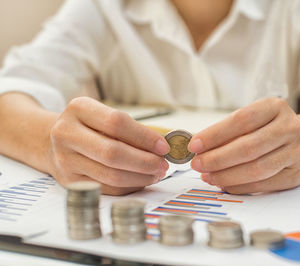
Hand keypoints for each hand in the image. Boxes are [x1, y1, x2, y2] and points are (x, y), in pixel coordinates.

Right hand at [46, 97, 169, 194]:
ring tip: (156, 174)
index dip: (144, 137)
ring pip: (110, 175)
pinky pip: (106, 189)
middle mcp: (66, 133)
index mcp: (79, 109)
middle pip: (112, 153)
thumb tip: (162, 147)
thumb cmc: (88, 127)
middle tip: (163, 165)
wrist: (52, 141)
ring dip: (140, 177)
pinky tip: (141, 180)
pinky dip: (129, 187)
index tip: (164, 147)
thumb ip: (131, 129)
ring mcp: (64, 159)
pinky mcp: (69, 181)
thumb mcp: (103, 116)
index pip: (116, 123)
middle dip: (145, 162)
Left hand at [188, 98, 299, 193]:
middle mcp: (290, 128)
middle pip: (249, 147)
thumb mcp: (253, 120)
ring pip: (256, 168)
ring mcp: (296, 152)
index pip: (242, 119)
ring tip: (208, 176)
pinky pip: (263, 184)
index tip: (194, 144)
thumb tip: (198, 147)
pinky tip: (224, 184)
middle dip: (217, 158)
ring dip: (227, 175)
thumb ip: (228, 132)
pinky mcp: (295, 174)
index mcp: (276, 107)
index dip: (215, 134)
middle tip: (197, 164)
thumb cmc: (269, 129)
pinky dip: (239, 186)